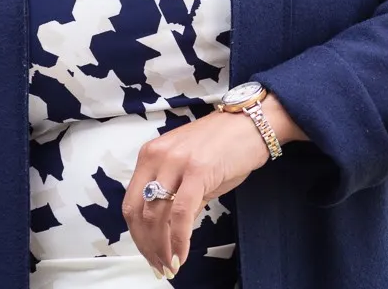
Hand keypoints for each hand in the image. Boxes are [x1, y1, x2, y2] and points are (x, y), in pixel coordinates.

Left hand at [121, 96, 306, 278]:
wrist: (255, 122)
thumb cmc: (227, 145)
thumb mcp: (192, 169)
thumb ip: (177, 196)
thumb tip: (167, 231)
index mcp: (151, 155)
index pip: (132, 203)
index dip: (138, 235)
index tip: (149, 254)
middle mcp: (157, 156)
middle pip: (139, 212)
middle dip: (147, 246)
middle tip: (159, 266)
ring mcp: (176, 162)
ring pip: (156, 216)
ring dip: (161, 247)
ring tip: (170, 265)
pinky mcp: (198, 170)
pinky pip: (180, 213)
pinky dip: (179, 240)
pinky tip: (182, 255)